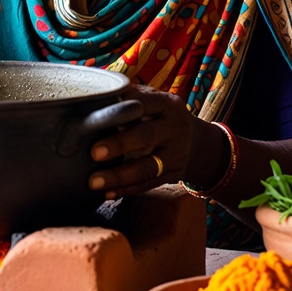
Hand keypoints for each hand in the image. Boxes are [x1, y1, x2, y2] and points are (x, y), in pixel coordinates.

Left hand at [87, 84, 224, 197]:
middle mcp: (174, 128)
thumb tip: (94, 97)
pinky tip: (107, 193)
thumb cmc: (162, 116)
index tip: (98, 118)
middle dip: (119, 144)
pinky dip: (126, 190)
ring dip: (119, 176)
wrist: (197, 141)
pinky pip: (148, 184)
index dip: (121, 110)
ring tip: (94, 182)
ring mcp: (175, 154)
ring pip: (147, 167)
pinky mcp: (173, 175)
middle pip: (146, 135)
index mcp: (166, 104)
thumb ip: (131, 98)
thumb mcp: (155, 101)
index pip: (144, 103)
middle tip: (94, 152)